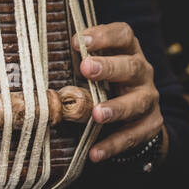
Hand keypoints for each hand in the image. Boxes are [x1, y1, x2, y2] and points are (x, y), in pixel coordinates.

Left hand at [72, 22, 168, 162]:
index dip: (104, 35)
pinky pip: (134, 135)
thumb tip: (38, 63)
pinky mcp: (150, 124)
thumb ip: (77, 63)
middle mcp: (142, 73)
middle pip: (131, 66)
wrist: (138, 115)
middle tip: (87, 69)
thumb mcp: (95, 69)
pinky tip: (95, 152)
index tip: (80, 40)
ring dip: (116, 108)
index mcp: (128, 51)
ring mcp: (148, 98)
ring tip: (96, 114)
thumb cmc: (106, 84)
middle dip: (109, 68)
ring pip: (137, 102)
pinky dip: (114, 144)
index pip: (123, 35)